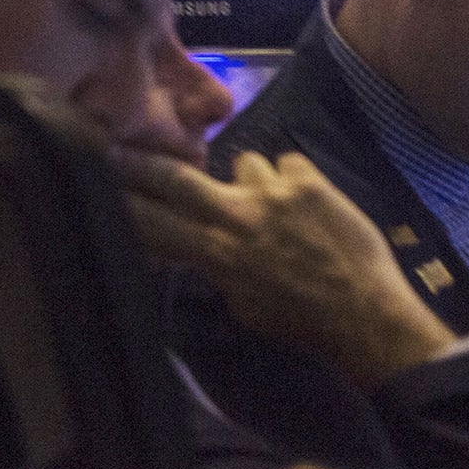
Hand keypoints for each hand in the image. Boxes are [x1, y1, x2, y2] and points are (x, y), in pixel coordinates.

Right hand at [113, 145, 455, 385]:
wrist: (369, 316)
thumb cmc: (302, 321)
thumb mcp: (242, 305)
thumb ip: (214, 267)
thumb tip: (194, 245)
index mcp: (216, 253)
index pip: (154, 221)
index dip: (122, 201)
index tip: (98, 182)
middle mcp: (236, 216)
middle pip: (175, 177)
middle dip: (143, 163)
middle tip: (120, 147)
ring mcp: (273, 192)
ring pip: (244, 163)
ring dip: (254, 182)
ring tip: (276, 204)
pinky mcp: (309, 180)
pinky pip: (287, 163)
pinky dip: (295, 181)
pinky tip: (308, 203)